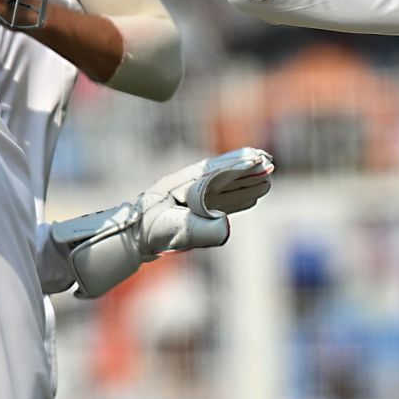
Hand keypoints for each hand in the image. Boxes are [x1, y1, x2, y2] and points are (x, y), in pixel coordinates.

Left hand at [142, 147, 276, 250]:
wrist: (130, 239)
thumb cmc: (149, 232)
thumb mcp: (173, 231)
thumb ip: (199, 229)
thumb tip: (226, 229)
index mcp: (184, 183)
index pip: (217, 172)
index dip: (239, 166)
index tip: (259, 159)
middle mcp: (189, 187)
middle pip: (223, 176)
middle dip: (246, 170)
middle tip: (269, 162)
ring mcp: (191, 200)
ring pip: (224, 189)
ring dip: (245, 184)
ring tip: (266, 181)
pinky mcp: (192, 213)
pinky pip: (219, 203)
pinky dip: (237, 200)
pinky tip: (250, 201)